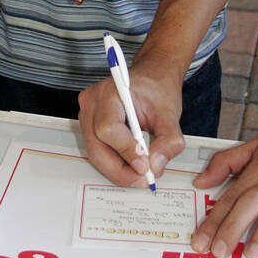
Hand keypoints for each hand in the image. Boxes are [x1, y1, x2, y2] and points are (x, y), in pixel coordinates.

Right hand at [78, 61, 185, 186]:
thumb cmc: (156, 89)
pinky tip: (130, 166)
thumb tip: (156, 166)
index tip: (144, 167)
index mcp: (110, 92)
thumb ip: (168, 140)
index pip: (108, 128)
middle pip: (97, 146)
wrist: (151, 78)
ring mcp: (86, 114)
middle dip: (120, 169)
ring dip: (117, 169)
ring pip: (94, 153)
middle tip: (144, 179)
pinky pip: (97, 150)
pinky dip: (114, 163)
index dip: (125, 151)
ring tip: (140, 175)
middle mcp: (92, 102)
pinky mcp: (88, 125)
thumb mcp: (170, 112)